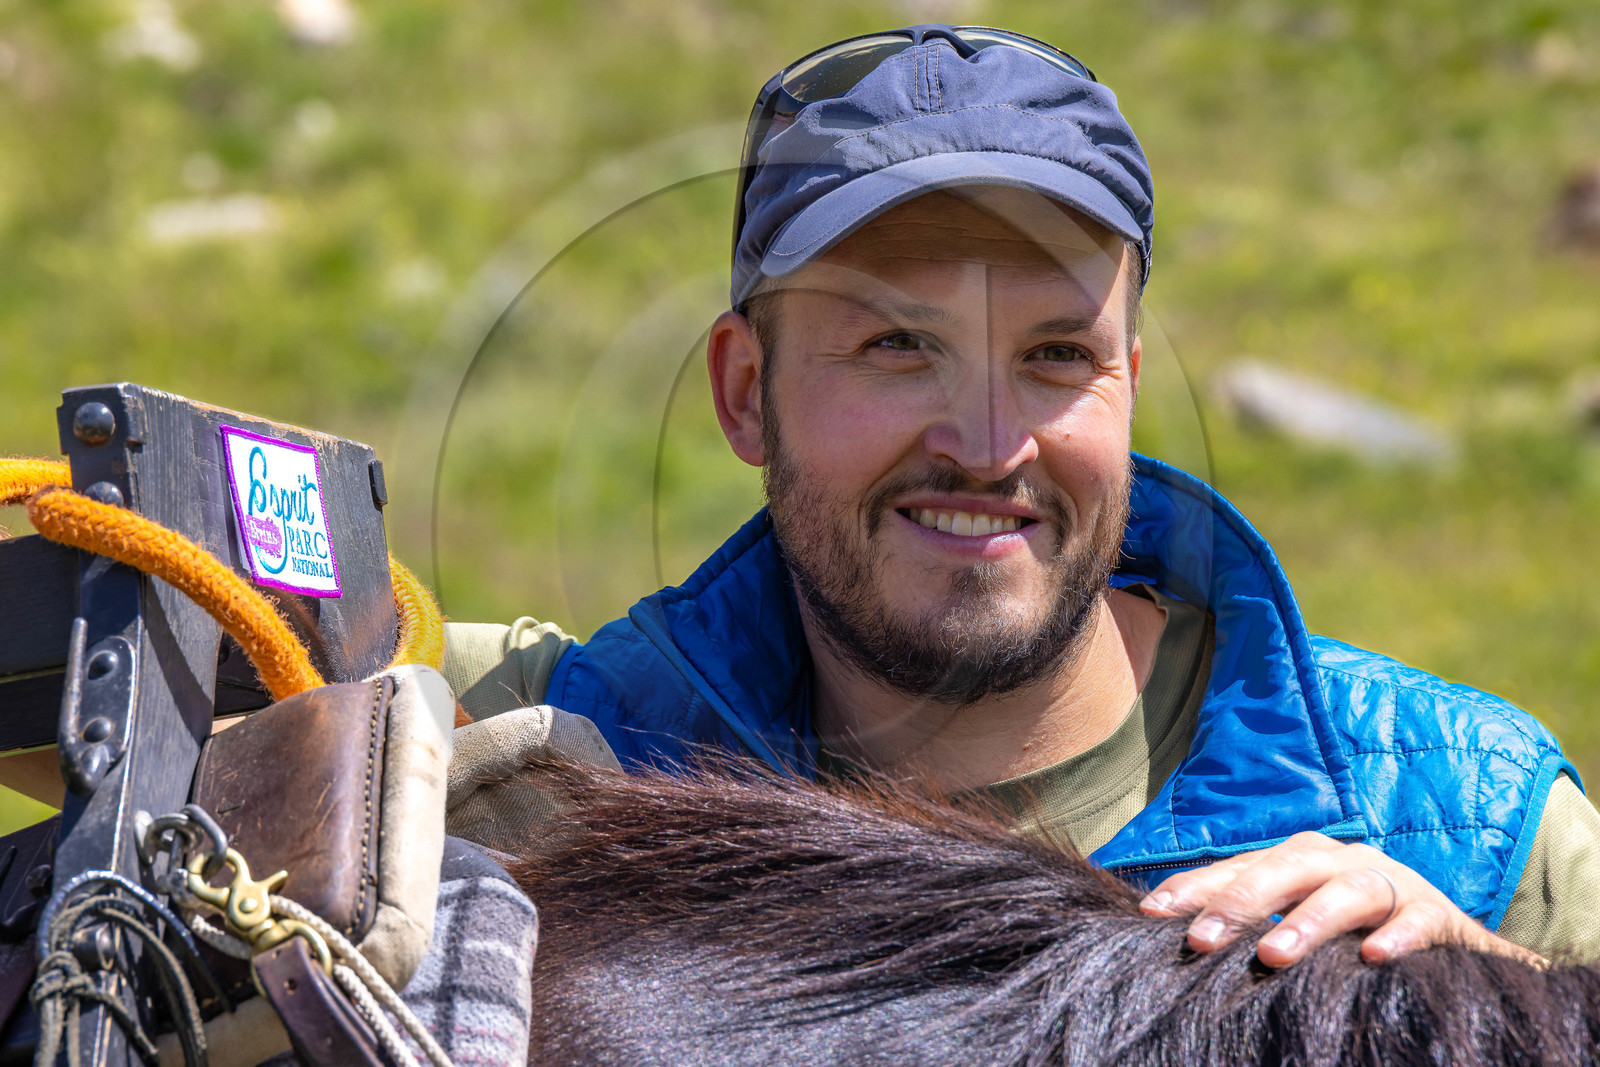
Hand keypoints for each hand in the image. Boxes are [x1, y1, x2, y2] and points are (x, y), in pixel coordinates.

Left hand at [1138, 831, 1545, 968]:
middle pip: (1283, 869)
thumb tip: (1182, 943)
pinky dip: (1396, 936)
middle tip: (1200, 938)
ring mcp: (1389, 881)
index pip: (1236, 869)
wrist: (1448, 939)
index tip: (1149, 914)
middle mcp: (1337, 860)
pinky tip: (1372, 958)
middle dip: (1239, 902)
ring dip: (1308, 921)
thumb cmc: (1353, 930)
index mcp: (1296, 859)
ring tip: (1273, 956)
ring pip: (1346, 890)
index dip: (1193, 889)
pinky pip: (1415, 920)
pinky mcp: (1435, 912)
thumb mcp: (1297, 922)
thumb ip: (1251, 926)